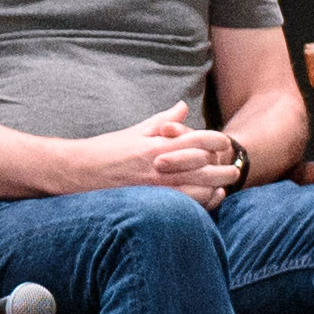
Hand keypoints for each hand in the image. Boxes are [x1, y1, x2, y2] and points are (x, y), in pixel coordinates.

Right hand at [100, 111, 239, 200]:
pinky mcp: (151, 203)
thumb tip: (183, 107)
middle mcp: (161, 165)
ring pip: (199, 189)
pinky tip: (209, 199)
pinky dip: (201, 203)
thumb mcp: (135, 132)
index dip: (216, 140)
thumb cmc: (106, 151)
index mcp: (158, 144)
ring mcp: (157, 187)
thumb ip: (163, 121)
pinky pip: (185, 206)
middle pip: (205, 166)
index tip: (223, 143)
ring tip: (224, 186)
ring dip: (215, 187)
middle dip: (224, 168)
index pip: (198, 139)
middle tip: (234, 169)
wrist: (79, 172)